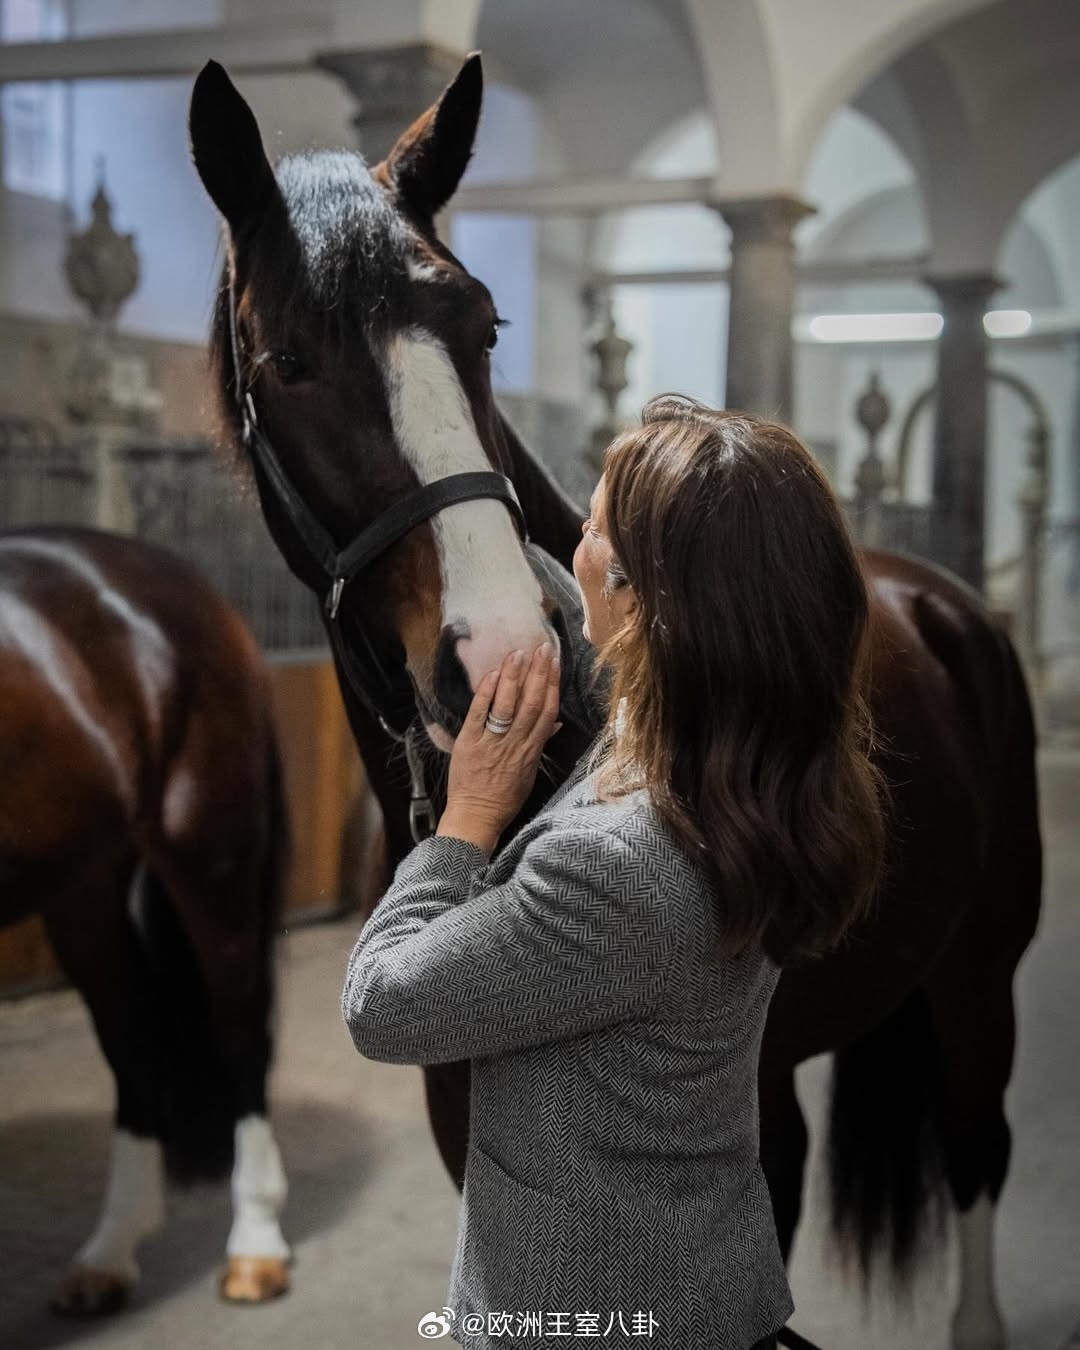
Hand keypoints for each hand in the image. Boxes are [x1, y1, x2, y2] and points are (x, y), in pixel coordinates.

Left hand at [437, 642, 562, 852]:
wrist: (477, 816)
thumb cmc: (504, 798)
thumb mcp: (529, 772)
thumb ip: (540, 744)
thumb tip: (555, 723)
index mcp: (532, 749)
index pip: (547, 711)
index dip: (552, 684)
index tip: (554, 662)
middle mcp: (515, 743)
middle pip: (532, 702)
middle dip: (537, 672)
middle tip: (541, 648)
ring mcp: (492, 742)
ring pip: (508, 705)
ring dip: (514, 677)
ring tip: (518, 653)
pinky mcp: (469, 743)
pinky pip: (479, 715)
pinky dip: (486, 694)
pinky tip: (492, 674)